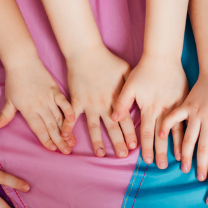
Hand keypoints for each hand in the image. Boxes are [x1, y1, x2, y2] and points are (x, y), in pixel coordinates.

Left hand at [0, 58, 76, 153]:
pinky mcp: (55, 90)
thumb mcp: (8, 100)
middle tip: (66, 152)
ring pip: (59, 118)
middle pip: (51, 127)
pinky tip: (74, 120)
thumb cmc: (14, 81)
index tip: (53, 149)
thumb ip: (5, 116)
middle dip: (59, 141)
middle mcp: (40, 106)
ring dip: (66, 131)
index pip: (39, 129)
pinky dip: (69, 112)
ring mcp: (49, 98)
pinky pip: (64, 103)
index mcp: (28, 110)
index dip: (46, 140)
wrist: (22, 61)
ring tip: (72, 142)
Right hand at [66, 44, 137, 158]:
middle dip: (119, 142)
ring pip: (94, 127)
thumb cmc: (108, 60)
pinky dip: (68, 128)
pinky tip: (66, 139)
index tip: (135, 147)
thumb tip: (142, 100)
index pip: (126, 120)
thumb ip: (132, 88)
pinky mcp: (76, 101)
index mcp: (116, 99)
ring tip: (100, 155)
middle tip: (123, 155)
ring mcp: (89, 104)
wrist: (86, 52)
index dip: (131, 134)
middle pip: (112, 128)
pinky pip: (72, 117)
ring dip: (97, 142)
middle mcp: (103, 105)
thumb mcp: (127, 71)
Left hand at [110, 56, 188, 167]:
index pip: (146, 133)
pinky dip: (187, 132)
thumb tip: (114, 119)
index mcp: (149, 107)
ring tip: (181, 159)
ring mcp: (176, 105)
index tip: (147, 161)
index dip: (146, 148)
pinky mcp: (184, 101)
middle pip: (161, 135)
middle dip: (161, 152)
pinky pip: (186, 120)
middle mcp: (163, 109)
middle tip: (163, 167)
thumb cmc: (144, 70)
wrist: (163, 55)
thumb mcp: (128, 85)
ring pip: (176, 130)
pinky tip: (191, 141)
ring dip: (178, 145)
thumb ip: (121, 103)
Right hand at [160, 66, 207, 179]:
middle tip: (200, 178)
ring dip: (185, 154)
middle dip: (202, 165)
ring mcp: (196, 111)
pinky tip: (161, 137)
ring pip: (188, 137)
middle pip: (205, 146)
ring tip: (183, 167)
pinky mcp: (186, 105)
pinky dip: (166, 126)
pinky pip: (174, 117)